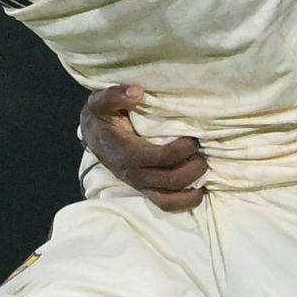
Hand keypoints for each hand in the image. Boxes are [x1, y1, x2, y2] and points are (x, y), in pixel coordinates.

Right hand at [80, 85, 207, 210]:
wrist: (93, 136)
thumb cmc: (102, 118)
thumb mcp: (100, 102)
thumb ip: (115, 95)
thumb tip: (138, 92)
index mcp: (127, 153)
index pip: (163, 157)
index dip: (184, 148)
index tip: (194, 137)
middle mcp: (134, 174)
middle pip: (173, 179)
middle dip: (194, 166)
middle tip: (202, 150)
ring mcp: (140, 185)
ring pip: (171, 198)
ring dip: (193, 186)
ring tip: (203, 167)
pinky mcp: (145, 190)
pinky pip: (167, 204)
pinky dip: (186, 201)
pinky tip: (199, 189)